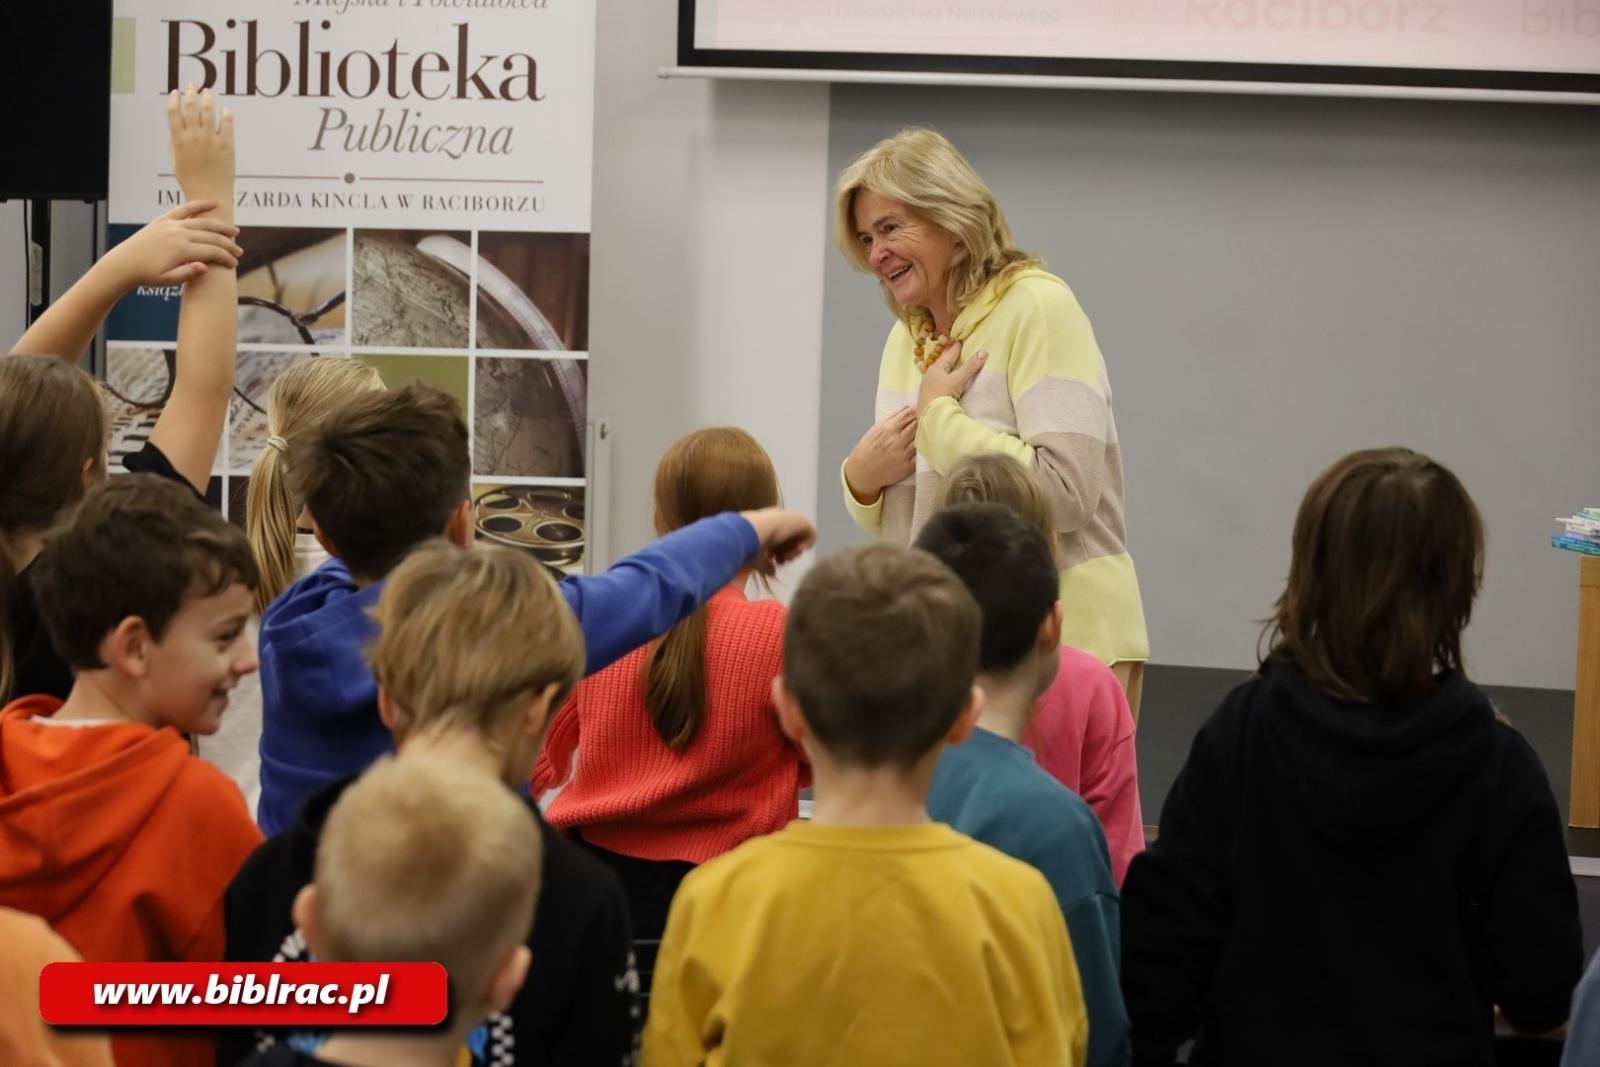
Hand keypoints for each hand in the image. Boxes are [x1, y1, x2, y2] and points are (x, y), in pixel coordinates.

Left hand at [102, 200, 241, 286]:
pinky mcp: (164, 220)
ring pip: (203, 223)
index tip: (234, 265)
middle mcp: (178, 234)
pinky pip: (184, 209)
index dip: (226, 258)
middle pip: (211, 237)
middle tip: (239, 252)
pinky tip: (213, 203)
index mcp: (180, 250)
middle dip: (228, 244)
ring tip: (235, 232)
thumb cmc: (146, 275)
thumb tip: (205, 267)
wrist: (124, 264)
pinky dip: (199, 205)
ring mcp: (171, 225)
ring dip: (220, 227)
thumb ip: (186, 274)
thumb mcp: (167, 281)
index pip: (212, 251)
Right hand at [168, 84, 234, 201]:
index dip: (174, 99)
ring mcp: (211, 140)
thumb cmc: (190, 179)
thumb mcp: (176, 160)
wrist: (209, 194)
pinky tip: (225, 110)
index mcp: (179, 140)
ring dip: (208, 99)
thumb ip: (175, 142)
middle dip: (191, 94)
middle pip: (191, 107)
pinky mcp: (227, 146)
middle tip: (193, 86)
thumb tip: (177, 126)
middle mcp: (194, 137)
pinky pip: (226, 125)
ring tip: (208, 92)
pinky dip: (226, 115)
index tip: (176, 92)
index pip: (173, 112)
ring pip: (208, 112)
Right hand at [739, 508, 817, 566]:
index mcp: (767, 524)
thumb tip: (773, 571)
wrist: (753, 532)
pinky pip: (812, 533)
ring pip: (800, 537)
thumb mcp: (757, 559)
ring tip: (787, 557)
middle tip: (781, 561)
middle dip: (788, 553)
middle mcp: (779, 519)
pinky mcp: (801, 520)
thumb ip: (766, 565)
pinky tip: (797, 549)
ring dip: (795, 551)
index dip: (780, 553)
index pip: (780, 540)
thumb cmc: (750, 547)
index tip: (775, 561)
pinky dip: (807, 544)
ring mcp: (791, 518)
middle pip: (791, 539)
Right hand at [843, 406, 915, 504]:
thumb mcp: (876, 428)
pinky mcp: (908, 466)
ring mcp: (904, 453)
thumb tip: (907, 407)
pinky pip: (921, 454)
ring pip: (921, 438)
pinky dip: (922, 449)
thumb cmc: (869, 449)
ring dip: (922, 435)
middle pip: (917, 424)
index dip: (914, 413)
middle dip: (920, 422)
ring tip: (920, 435)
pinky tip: (919, 447)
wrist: (863, 471)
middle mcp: (897, 440)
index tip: (916, 414)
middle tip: (921, 423)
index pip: (909, 414)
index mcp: (889, 428)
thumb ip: (892, 416)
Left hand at [917, 340, 986, 415]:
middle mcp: (930, 375)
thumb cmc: (943, 394)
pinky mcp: (927, 396)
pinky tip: (941, 382)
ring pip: (937, 373)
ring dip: (943, 368)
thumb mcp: (958, 379)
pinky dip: (940, 379)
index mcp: (936, 368)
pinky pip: (935, 383)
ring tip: (947, 365)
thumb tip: (984, 352)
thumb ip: (970, 367)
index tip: (959, 342)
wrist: (929, 415)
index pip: (948, 356)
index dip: (955, 349)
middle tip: (951, 349)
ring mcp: (927, 386)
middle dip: (947, 356)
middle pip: (941, 363)